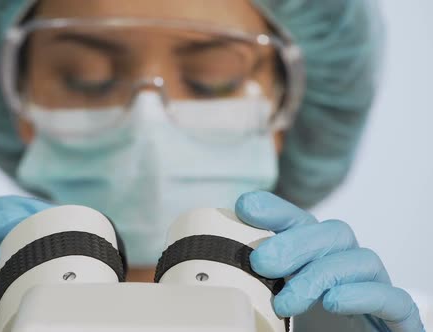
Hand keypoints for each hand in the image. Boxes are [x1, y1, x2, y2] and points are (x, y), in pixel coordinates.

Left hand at [235, 191, 424, 331]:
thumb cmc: (304, 329)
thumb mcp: (270, 306)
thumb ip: (253, 288)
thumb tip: (219, 277)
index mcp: (316, 258)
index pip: (300, 223)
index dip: (275, 210)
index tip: (244, 207)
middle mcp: (346, 267)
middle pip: (332, 234)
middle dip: (295, 243)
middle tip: (261, 262)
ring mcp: (374, 289)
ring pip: (361, 260)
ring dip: (321, 275)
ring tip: (285, 302)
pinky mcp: (396, 319)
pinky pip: (392, 297)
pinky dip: (364, 295)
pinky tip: (334, 302)